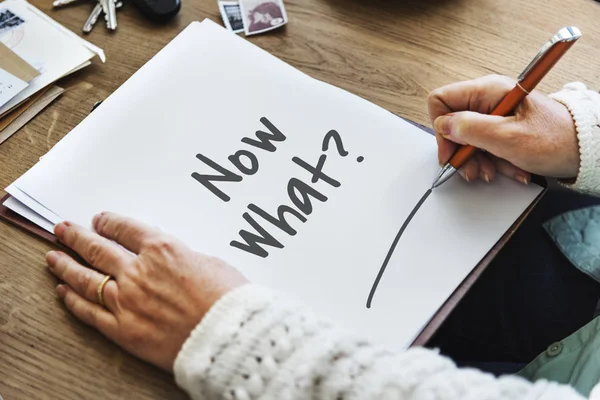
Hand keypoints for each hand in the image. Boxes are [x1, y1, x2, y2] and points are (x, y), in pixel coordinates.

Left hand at [46, 213, 247, 370]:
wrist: (228, 336)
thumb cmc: (228, 299)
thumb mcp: (209, 263)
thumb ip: (182, 258)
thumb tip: (170, 261)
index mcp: (162, 249)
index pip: (125, 228)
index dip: (109, 222)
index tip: (99, 220)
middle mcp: (138, 271)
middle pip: (98, 248)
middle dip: (77, 237)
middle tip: (63, 230)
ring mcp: (127, 300)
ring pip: (86, 278)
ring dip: (66, 265)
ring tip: (53, 257)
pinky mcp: (123, 329)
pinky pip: (90, 312)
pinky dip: (73, 301)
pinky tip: (63, 292)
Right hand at [428, 75, 579, 183]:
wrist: (585, 149)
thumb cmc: (555, 139)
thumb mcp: (507, 137)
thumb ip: (470, 129)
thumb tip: (444, 126)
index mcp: (487, 91)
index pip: (441, 100)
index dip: (442, 128)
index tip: (451, 151)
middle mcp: (488, 99)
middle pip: (454, 124)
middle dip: (462, 152)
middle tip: (473, 169)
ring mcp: (495, 113)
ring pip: (468, 139)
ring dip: (478, 160)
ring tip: (495, 172)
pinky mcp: (502, 127)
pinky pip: (485, 145)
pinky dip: (493, 161)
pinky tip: (508, 169)